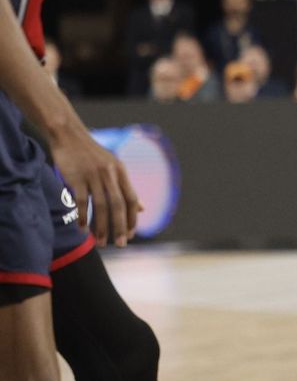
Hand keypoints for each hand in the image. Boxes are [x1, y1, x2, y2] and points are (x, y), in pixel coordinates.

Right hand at [50, 123, 140, 247]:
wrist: (69, 135)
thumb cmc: (92, 155)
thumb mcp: (114, 168)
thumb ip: (126, 188)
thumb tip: (142, 208)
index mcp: (121, 172)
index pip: (132, 200)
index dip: (133, 219)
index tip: (131, 235)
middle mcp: (110, 174)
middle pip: (118, 205)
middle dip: (120, 227)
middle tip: (121, 244)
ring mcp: (93, 176)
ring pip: (100, 206)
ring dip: (101, 226)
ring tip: (100, 242)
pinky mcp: (76, 177)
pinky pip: (81, 201)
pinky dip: (82, 216)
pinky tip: (82, 229)